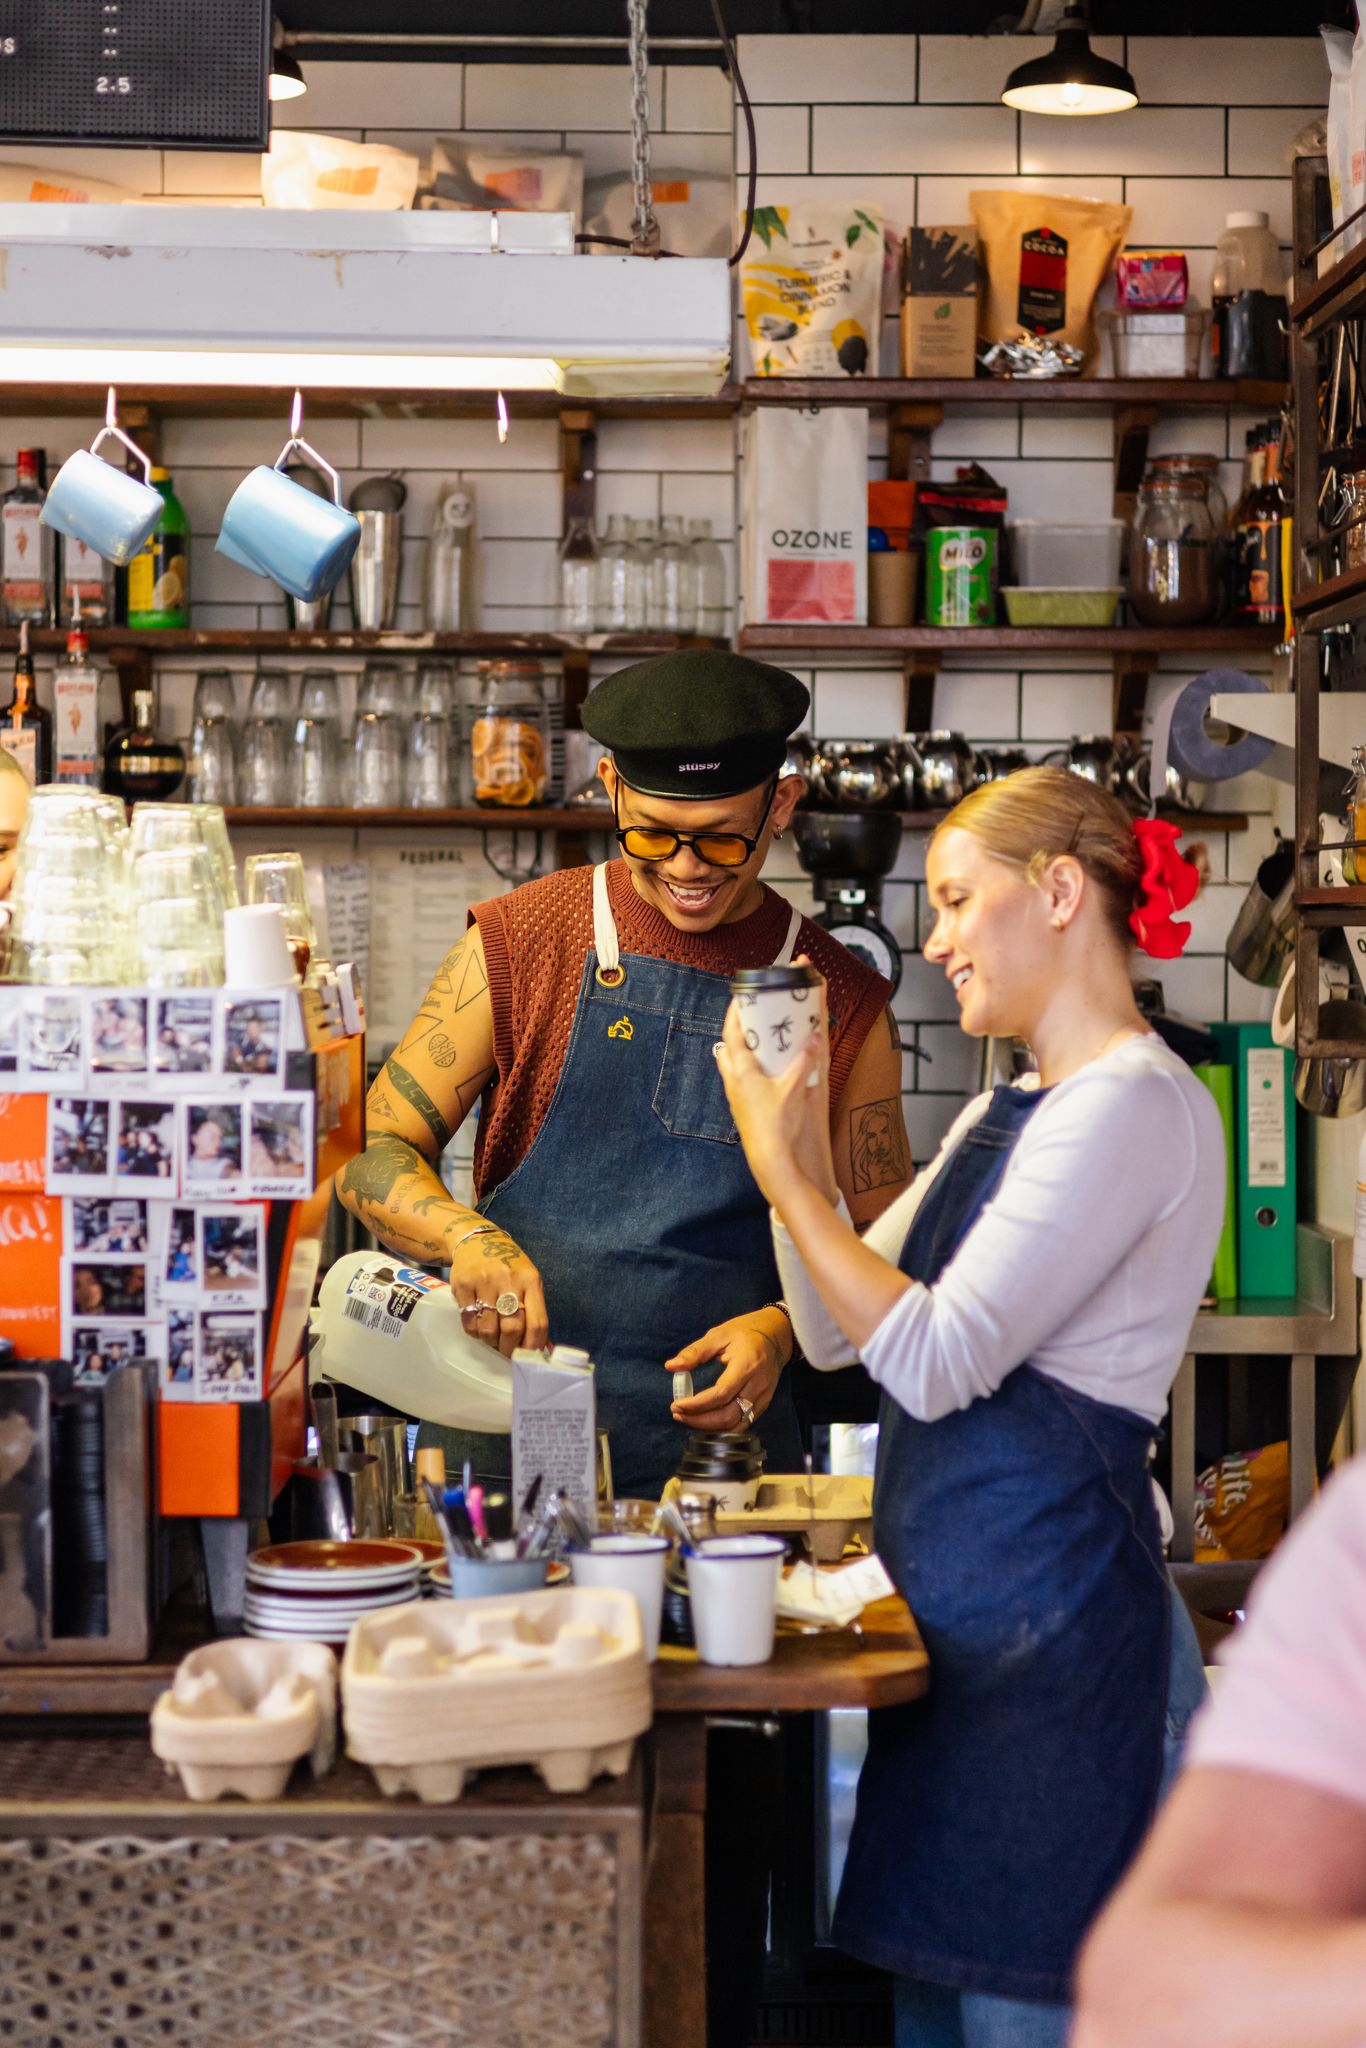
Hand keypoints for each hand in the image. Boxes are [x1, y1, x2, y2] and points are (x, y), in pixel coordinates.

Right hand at [450, 1226, 548, 1359]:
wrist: (477, 1240)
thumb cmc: (509, 1265)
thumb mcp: (528, 1279)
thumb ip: (534, 1309)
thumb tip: (541, 1347)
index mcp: (530, 1281)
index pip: (537, 1322)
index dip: (533, 1346)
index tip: (528, 1356)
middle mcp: (508, 1280)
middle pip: (512, 1328)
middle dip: (510, 1347)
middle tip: (507, 1351)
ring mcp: (484, 1283)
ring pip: (489, 1329)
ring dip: (491, 1341)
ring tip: (492, 1337)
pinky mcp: (463, 1286)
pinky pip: (469, 1322)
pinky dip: (475, 1332)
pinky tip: (479, 1326)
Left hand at [666, 1309, 791, 1433]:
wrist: (777, 1335)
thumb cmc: (746, 1332)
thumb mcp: (718, 1335)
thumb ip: (695, 1352)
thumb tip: (671, 1366)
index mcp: (746, 1365)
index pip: (721, 1394)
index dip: (697, 1405)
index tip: (677, 1404)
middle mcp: (757, 1385)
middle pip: (728, 1415)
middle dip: (699, 1420)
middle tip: (677, 1413)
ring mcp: (763, 1397)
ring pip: (735, 1424)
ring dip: (709, 1427)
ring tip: (688, 1418)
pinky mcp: (764, 1404)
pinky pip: (743, 1423)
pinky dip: (723, 1427)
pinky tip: (706, 1421)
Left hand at [715, 960, 837, 1207]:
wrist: (770, 1158)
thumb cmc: (778, 1123)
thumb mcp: (795, 1087)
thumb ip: (805, 1061)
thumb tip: (815, 1038)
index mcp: (741, 1070)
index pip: (731, 1032)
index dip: (734, 1012)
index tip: (740, 996)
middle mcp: (733, 1080)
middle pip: (728, 1046)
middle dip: (737, 1029)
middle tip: (752, 1017)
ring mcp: (735, 1096)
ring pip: (731, 1065)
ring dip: (741, 1050)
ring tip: (760, 1042)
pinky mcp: (742, 1108)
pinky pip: (740, 1080)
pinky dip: (748, 1069)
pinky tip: (766, 1072)